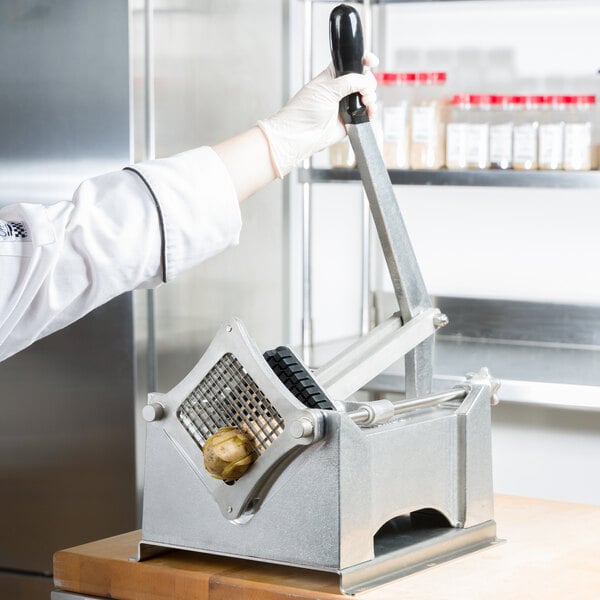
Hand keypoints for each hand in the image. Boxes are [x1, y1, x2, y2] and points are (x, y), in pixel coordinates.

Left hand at [257, 54, 377, 177]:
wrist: (300, 135)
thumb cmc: (304, 111)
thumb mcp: (327, 88)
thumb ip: (349, 81)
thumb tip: (366, 80)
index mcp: (332, 76)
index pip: (351, 63)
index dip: (363, 60)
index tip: (372, 61)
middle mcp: (340, 90)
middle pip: (363, 79)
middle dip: (369, 82)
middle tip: (365, 90)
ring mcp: (345, 105)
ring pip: (366, 96)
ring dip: (371, 97)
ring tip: (366, 102)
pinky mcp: (349, 121)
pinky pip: (365, 114)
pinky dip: (371, 112)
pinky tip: (369, 112)